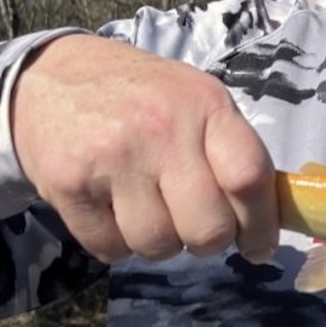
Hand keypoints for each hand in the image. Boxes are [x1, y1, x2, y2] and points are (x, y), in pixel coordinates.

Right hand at [11, 35, 278, 264]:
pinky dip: (117, 243)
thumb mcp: (199, 102)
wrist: (56, 76)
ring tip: (152, 208)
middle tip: (197, 225)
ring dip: (161, 242)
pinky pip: (110, 250)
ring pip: (158, 245)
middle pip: (208, 227)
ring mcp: (113, 158)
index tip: (260, 246)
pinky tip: (114, 209)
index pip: (249, 176)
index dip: (261, 223)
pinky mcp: (68, 184)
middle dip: (209, 240)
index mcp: (206, 105)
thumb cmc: (146, 96)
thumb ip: (234, 152)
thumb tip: (269, 221)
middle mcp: (162, 129)